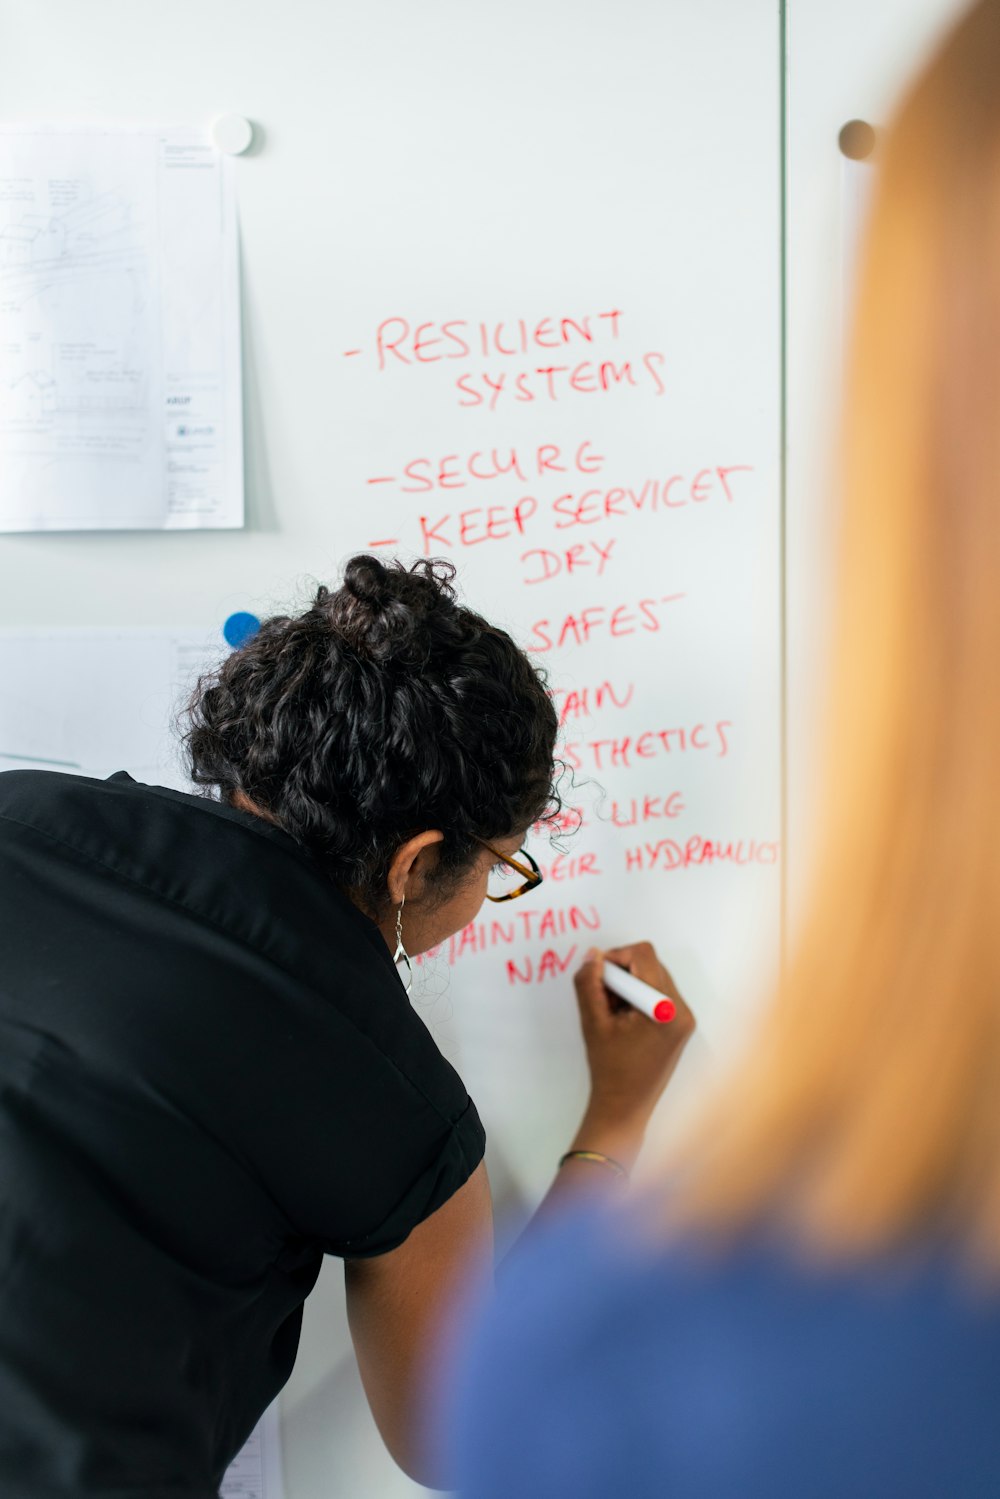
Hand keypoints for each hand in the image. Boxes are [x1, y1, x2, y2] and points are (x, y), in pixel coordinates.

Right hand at [572, 942, 694, 1153]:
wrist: (626, 1106)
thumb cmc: (609, 1068)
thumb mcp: (593, 1022)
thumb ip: (589, 983)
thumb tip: (593, 955)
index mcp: (666, 1008)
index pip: (643, 955)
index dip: (615, 958)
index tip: (598, 978)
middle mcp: (682, 1009)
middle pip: (650, 964)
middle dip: (622, 974)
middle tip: (604, 1000)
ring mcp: (684, 1017)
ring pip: (653, 976)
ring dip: (629, 986)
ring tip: (614, 1013)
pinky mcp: (681, 1024)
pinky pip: (658, 992)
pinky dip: (637, 996)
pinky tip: (624, 1020)